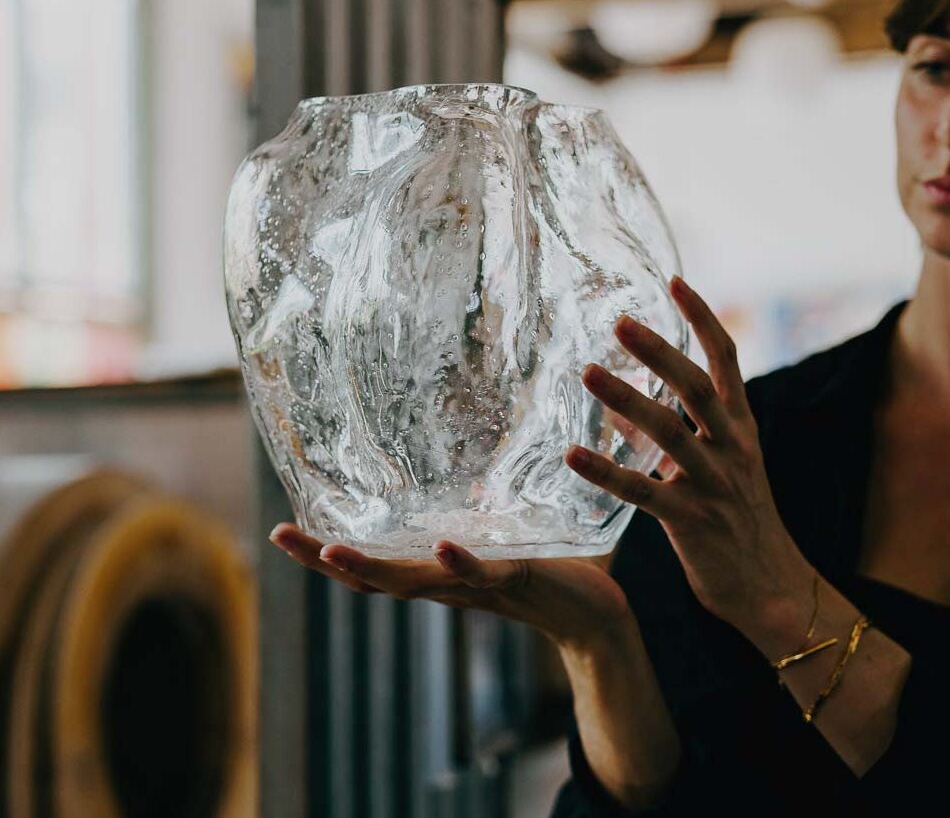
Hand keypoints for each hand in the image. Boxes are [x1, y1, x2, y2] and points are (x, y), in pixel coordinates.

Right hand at [269, 525, 634, 651]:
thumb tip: (463, 480)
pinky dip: (459, 562)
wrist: (597, 616)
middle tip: (281, 537)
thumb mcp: (500, 542)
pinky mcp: (515, 578)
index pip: (373, 565)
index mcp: (438, 574)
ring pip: (414, 581)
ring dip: (372, 569)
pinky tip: (440, 544)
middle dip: (324, 561)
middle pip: (375, 579)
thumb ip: (477, 522)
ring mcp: (477, 585)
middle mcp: (446, 585)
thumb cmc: (547, 574)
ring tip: (332, 549)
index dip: (324, 555)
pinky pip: (482, 572)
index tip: (281, 532)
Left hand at [565, 275, 813, 653]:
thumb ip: (677, 431)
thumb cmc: (737, 518)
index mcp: (742, 427)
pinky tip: (571, 455)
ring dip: (627, 399)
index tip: (675, 281)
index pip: (726, 359)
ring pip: (670, 431)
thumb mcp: (719, 465)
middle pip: (695, 386)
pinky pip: (643, 492)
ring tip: (588, 372)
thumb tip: (621, 404)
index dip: (702, 318)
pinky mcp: (693, 521)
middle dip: (659, 350)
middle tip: (619, 321)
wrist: (770, 586)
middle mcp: (733, 447)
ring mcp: (714, 484)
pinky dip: (606, 472)